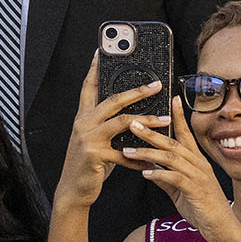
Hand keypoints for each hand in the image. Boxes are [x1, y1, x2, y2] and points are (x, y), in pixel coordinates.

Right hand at [58, 57, 171, 212]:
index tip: (100, 52)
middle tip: (158, 84)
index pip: (89, 87)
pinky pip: (124, 153)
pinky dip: (140, 157)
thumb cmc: (91, 163)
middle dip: (137, 91)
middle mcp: (83, 123)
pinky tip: (153, 159)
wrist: (74, 190)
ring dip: (148, 122)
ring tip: (166, 120)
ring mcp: (87, 138)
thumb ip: (109, 123)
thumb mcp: (98, 139)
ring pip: (123, 122)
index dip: (94, 69)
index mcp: (84, 117)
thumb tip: (134, 111)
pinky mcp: (94, 155)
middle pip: (113, 100)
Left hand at [122, 99, 240, 241]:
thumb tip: (148, 167)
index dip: (177, 116)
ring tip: (128, 150)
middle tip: (132, 123)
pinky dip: (159, 174)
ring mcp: (198, 176)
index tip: (169, 100)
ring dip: (148, 153)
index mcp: (196, 160)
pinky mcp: (195, 190)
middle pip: (173, 143)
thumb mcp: (181, 189)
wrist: (220, 226)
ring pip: (171, 158)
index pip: (186, 133)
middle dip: (151, 132)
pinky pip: (175, 178)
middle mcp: (198, 164)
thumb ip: (166, 176)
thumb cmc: (202, 206)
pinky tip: (144, 173)